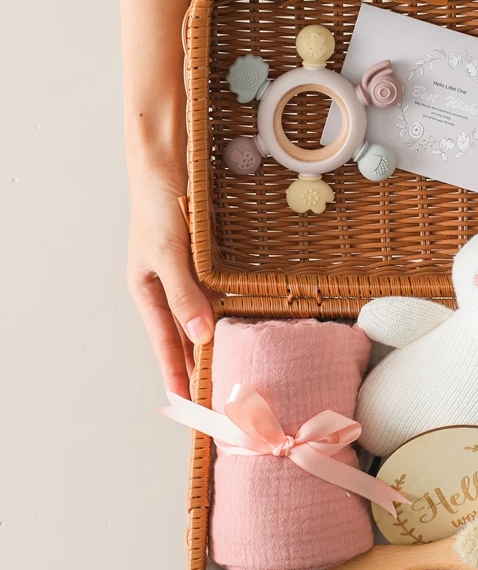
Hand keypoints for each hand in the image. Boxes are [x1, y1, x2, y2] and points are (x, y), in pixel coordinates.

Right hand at [127, 159, 216, 397]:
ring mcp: (184, 277)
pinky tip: (238, 328)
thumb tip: (201, 335)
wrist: (166, 165)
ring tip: (228, 371)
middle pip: (182, 337)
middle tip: (214, 397)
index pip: (165, 343)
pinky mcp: (202, 264)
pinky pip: (214, 298)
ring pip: (199, 320)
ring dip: (211, 344)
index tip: (188, 404)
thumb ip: (183, 293)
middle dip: (195, 366)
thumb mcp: (167, 253)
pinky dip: (223, 315)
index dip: (176, 373)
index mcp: (148, 291)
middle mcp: (166, 289)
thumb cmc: (157, 207)